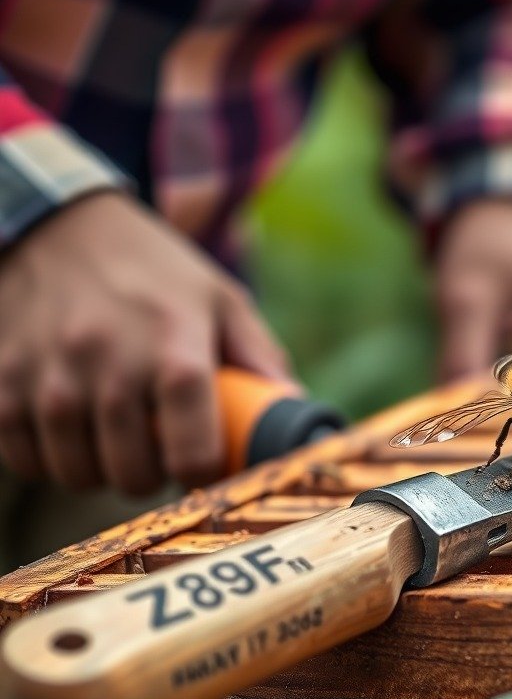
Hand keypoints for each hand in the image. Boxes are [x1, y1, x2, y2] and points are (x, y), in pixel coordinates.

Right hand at [0, 192, 293, 493]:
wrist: (59, 224)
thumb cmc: (155, 271)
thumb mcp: (220, 299)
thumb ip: (260, 357)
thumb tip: (295, 410)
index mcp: (174, 344)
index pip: (191, 448)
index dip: (201, 473)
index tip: (202, 466)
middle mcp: (108, 360)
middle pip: (132, 473)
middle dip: (151, 475)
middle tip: (155, 450)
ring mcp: (48, 371)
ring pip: (76, 473)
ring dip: (98, 470)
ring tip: (113, 438)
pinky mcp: (2, 377)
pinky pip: (23, 457)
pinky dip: (46, 458)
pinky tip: (69, 429)